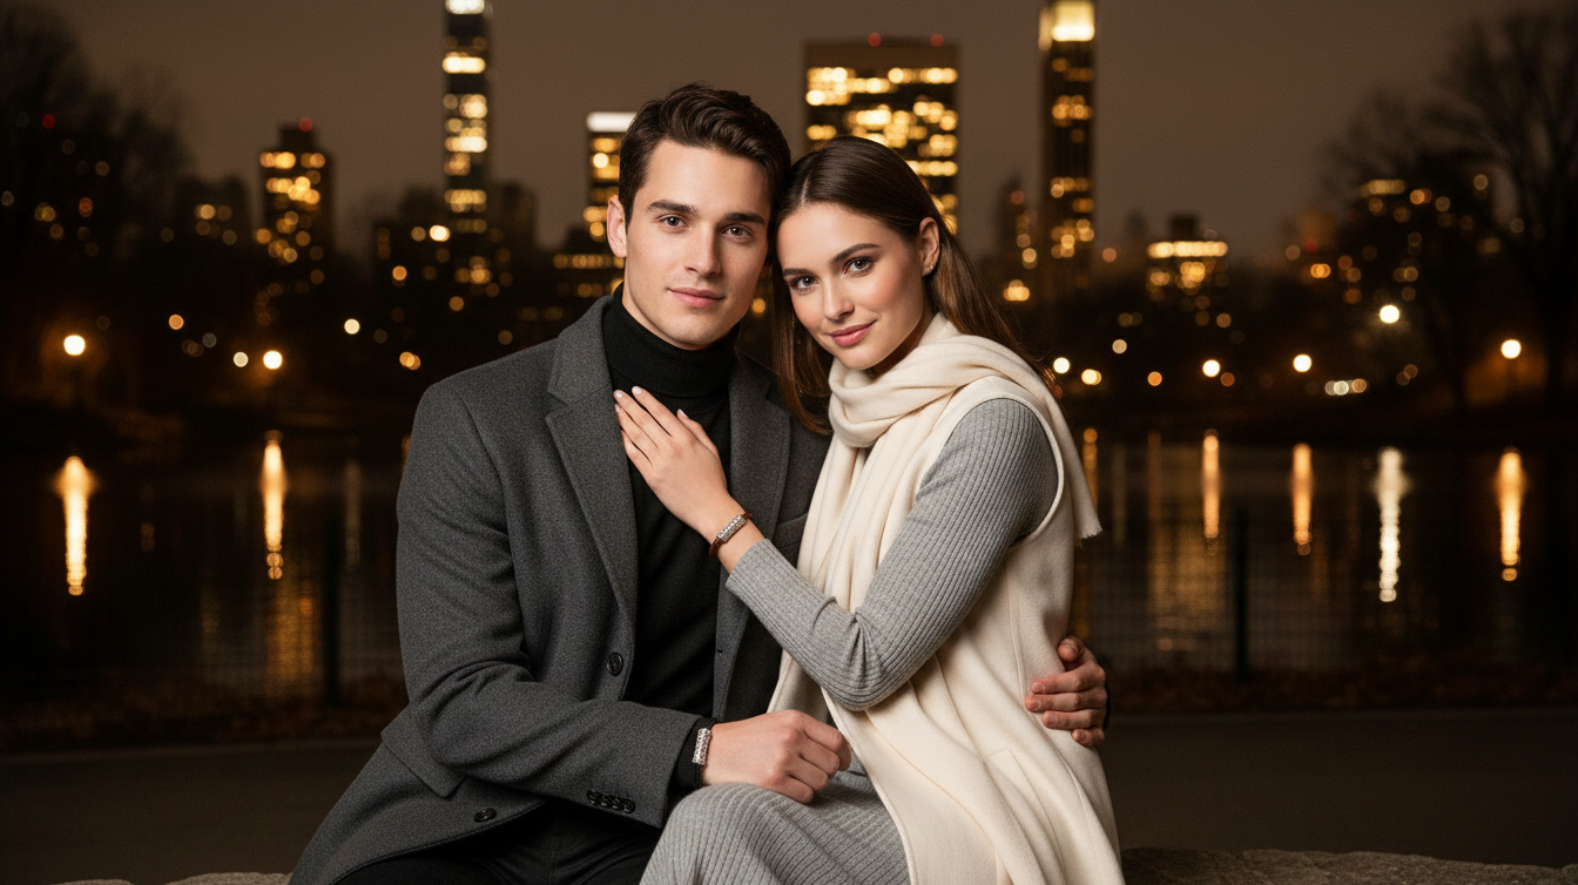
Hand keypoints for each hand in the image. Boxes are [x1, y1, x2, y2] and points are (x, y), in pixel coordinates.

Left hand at [615, 387, 735, 534]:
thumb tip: (679, 413)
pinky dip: (625, 442)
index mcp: (686, 439)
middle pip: (645, 421)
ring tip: (615, 409)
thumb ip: (695, 429)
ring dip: (624, 420)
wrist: (710, 508)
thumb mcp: (711, 449)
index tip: (636, 390)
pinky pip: (635, 456)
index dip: (647, 399)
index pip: (661, 413)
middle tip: (618, 394)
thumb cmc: (713, 480)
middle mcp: (671, 448)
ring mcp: (660, 463)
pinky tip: (619, 433)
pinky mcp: (652, 478)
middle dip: (629, 405)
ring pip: (637, 436)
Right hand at [702, 710, 851, 803]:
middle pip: (832, 763)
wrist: (711, 750)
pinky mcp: (773, 780)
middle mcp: (791, 736)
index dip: (844, 756)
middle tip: (810, 773)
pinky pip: (805, 795)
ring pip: (821, 781)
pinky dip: (800, 795)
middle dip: (826, 773)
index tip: (842, 764)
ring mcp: (782, 758)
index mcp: (795, 719)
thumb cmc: (746, 739)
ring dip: (812, 785)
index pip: (837, 740)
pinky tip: (786, 788)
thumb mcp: (777, 722)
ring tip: (795, 780)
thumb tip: (838, 750)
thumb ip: (806, 731)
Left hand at [1025, 636, 1107, 746]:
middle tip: (1030, 704)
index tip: (1034, 686)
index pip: (1076, 680)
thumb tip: (1065, 652)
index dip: (1055, 684)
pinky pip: (1097, 735)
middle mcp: (1100, 694)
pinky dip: (1087, 738)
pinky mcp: (1099, 728)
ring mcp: (1100, 712)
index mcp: (1094, 673)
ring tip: (1045, 720)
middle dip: (1051, 702)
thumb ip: (1070, 646)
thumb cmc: (1072, 665)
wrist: (1086, 686)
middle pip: (1076, 700)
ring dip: (1064, 720)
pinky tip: (1074, 737)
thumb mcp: (1072, 651)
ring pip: (1084, 718)